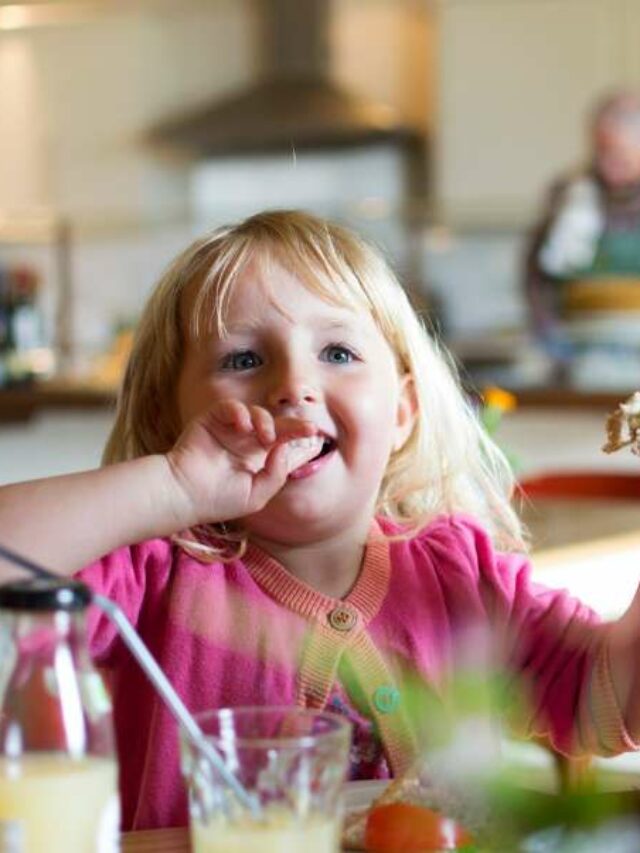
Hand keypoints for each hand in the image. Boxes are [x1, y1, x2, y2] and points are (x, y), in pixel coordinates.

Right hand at [165, 399, 320, 525]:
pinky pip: (232, 407)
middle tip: (309, 428)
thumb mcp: (257, 495)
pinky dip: (241, 413)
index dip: (300, 440)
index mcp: (258, 460)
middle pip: (276, 427)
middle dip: (294, 426)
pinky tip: (243, 427)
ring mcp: (230, 430)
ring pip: (257, 414)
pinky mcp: (213, 419)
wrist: (184, 495)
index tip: (316, 438)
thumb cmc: (218, 500)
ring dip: (266, 422)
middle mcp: (247, 442)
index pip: (284, 445)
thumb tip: (286, 448)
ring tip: (265, 438)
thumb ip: (276, 474)